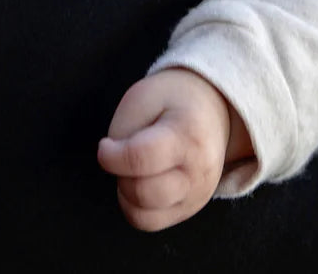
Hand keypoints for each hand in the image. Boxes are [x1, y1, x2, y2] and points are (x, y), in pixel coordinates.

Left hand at [96, 68, 242, 231]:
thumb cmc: (173, 99)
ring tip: (133, 169)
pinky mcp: (190, 210)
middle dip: (119, 175)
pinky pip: (151, 223)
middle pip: (142, 193)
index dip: (111, 156)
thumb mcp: (144, 95)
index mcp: (187, 135)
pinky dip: (136, 207)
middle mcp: (198, 171)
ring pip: (145, 217)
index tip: (105, 146)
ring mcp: (197, 195)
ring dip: (126, 194)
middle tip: (121, 156)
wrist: (212, 109)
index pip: (140, 159)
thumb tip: (113, 166)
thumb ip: (124, 130)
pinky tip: (141, 182)